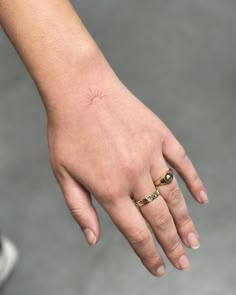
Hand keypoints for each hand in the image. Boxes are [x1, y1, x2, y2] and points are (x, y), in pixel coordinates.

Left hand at [46, 54, 207, 276]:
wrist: (81, 90)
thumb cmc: (68, 132)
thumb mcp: (63, 174)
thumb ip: (80, 209)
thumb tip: (93, 239)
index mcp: (109, 188)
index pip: (135, 232)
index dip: (148, 254)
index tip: (159, 268)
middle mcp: (133, 175)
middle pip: (159, 219)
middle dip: (172, 245)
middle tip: (183, 263)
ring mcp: (150, 154)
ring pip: (173, 196)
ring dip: (186, 221)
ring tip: (194, 240)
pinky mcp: (160, 135)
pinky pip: (182, 162)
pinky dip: (194, 182)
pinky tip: (202, 198)